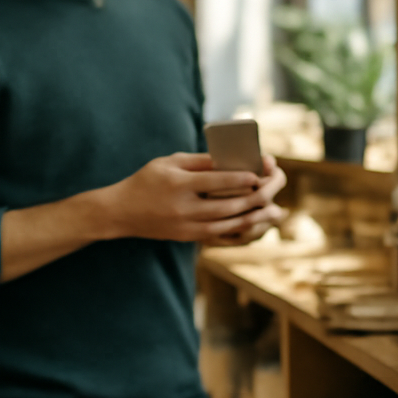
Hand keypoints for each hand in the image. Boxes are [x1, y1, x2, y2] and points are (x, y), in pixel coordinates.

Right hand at [102, 152, 286, 243]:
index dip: (241, 178)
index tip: (259, 174)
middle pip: (229, 205)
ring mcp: (187, 227)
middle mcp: (185, 208)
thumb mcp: (169, 162)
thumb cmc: (146, 181)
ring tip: (276, 211)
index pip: (216, 182)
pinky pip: (221, 237)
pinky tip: (256, 225)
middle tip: (274, 190)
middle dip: (257, 198)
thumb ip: (199, 161)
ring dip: (256, 218)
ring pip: (230, 225)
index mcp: (179, 185)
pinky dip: (241, 232)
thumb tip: (231, 159)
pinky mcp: (188, 238)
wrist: (121, 212)